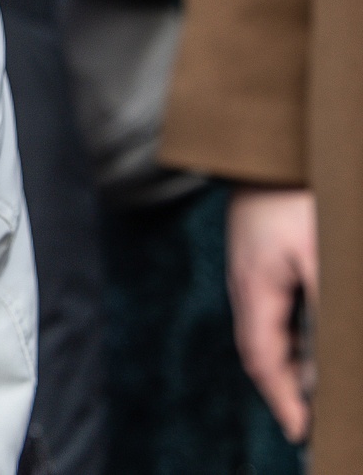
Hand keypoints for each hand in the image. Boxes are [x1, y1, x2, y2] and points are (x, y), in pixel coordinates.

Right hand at [228, 185, 317, 441]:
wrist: (271, 139)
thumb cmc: (297, 192)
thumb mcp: (320, 258)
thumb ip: (324, 314)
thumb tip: (324, 365)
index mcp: (253, 288)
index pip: (262, 359)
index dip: (283, 399)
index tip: (303, 432)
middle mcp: (247, 281)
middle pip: (264, 346)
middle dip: (288, 386)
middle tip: (312, 418)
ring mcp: (254, 264)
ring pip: (272, 324)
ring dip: (293, 357)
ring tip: (317, 383)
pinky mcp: (264, 250)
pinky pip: (277, 302)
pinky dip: (297, 328)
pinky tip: (315, 331)